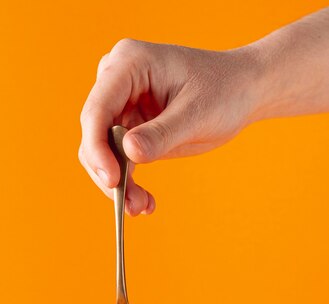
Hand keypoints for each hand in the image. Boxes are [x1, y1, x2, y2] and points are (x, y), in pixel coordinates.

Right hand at [79, 39, 260, 215]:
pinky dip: (128, 183)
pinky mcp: (128, 126)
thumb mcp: (196, 114)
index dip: (97, 148)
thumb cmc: (224, 91)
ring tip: (142, 206)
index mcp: (128, 63)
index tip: (112, 181)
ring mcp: (121, 104)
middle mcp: (116, 81)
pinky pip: (117, 159)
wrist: (242, 91)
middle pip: (94, 134)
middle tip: (131, 205)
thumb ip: (161, 134)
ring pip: (102, 153)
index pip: (97, 110)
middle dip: (109, 173)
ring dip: (118, 184)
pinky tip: (145, 201)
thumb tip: (129, 153)